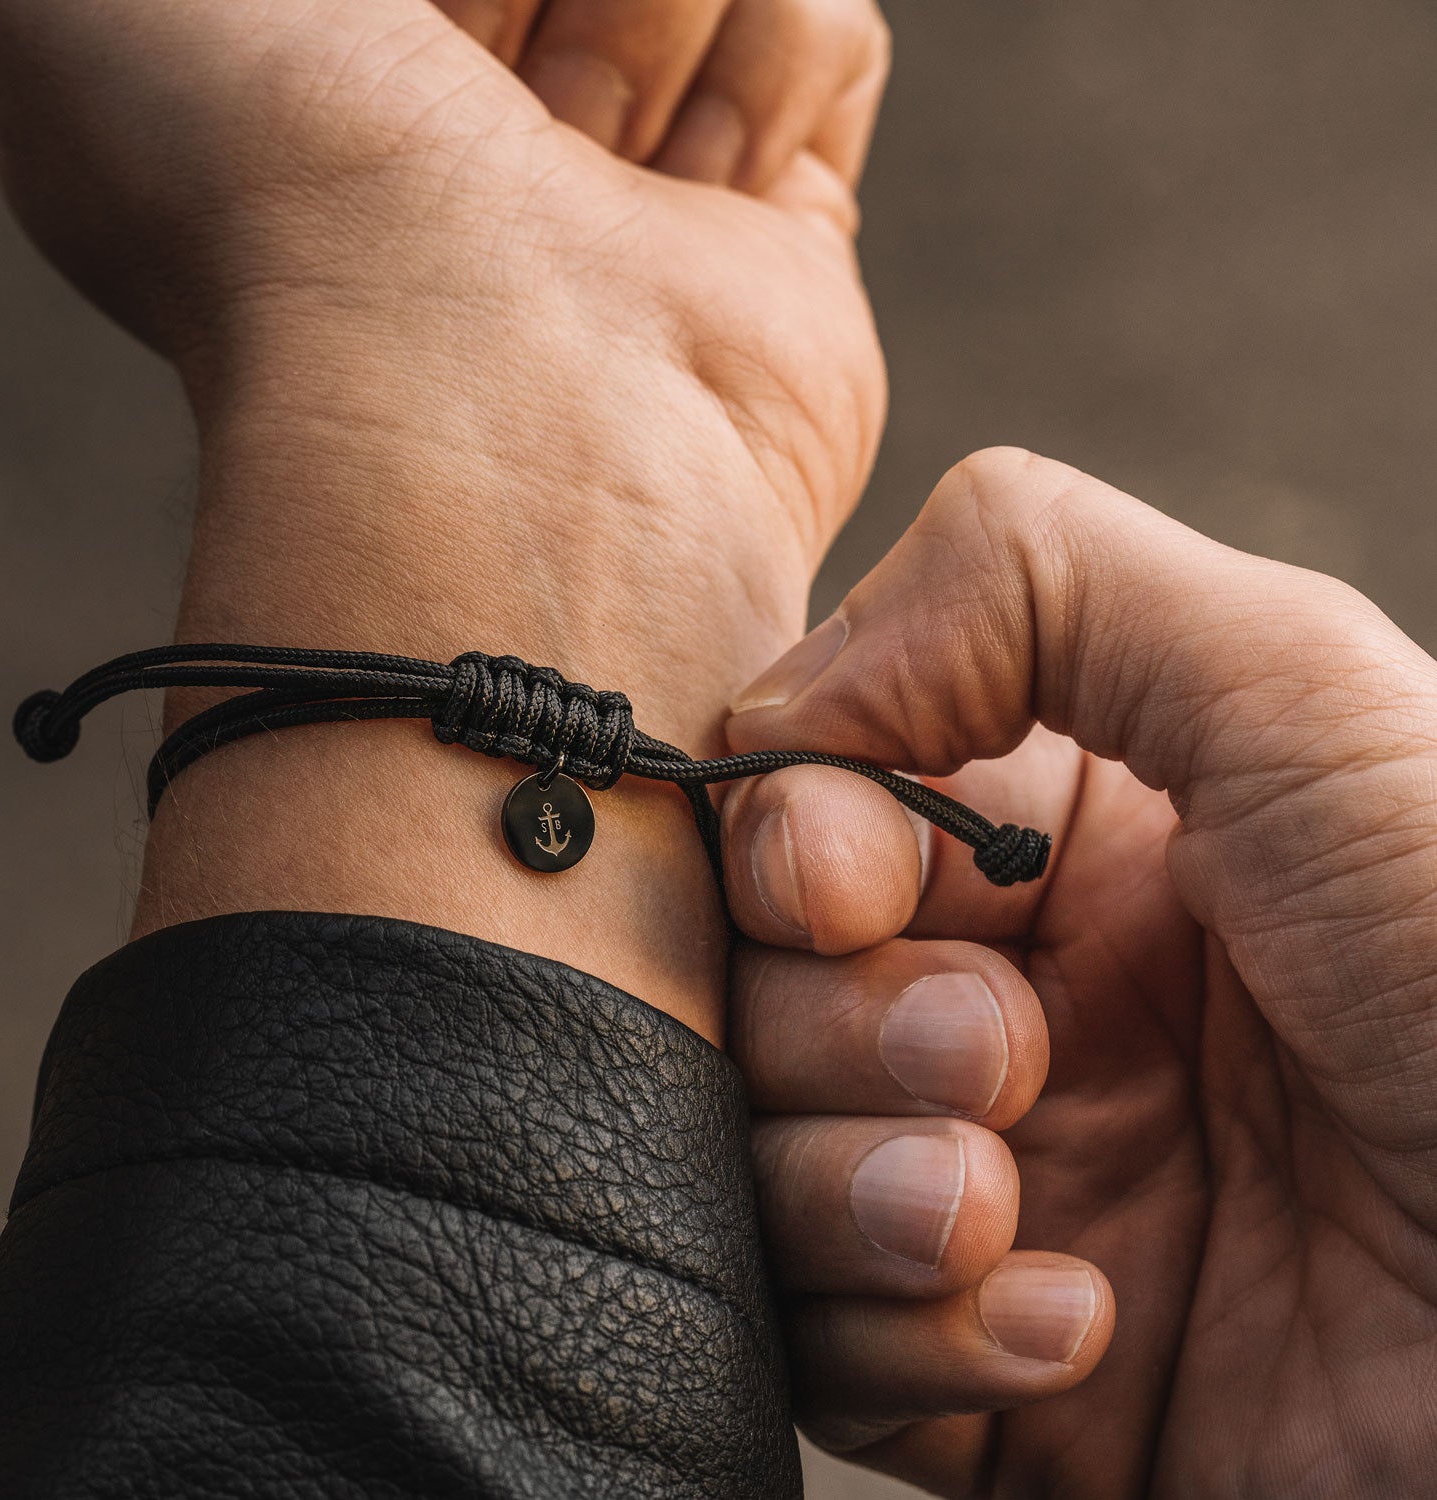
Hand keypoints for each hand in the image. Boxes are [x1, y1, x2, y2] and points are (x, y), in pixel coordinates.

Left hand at [0, 0, 889, 1034]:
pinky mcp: (784, 229)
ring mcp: (648, 171)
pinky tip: (690, 204)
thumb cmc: (283, 220)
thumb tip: (285, 47)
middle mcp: (499, 111)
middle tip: (489, 124)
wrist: (496, 427)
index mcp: (350, 68)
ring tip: (581, 187)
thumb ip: (145, 17)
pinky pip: (833, 22)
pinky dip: (773, 87)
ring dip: (650, 31)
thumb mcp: (82, 23)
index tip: (400, 44)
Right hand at [723, 447, 1436, 1495]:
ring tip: (1005, 1214)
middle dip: (842, 1025)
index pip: (807, 809)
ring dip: (858, 1192)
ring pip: (762, 1165)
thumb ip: (1034, 580)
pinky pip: (826, 1348)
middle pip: (762, 988)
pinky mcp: (984, 1372)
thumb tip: (782, 704)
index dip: (786, 843)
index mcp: (1063, 844)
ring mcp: (989, 1191)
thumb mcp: (1305, 696)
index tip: (842, 892)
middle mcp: (1013, 1005)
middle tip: (1002, 1060)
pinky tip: (1076, 1330)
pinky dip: (914, 1343)